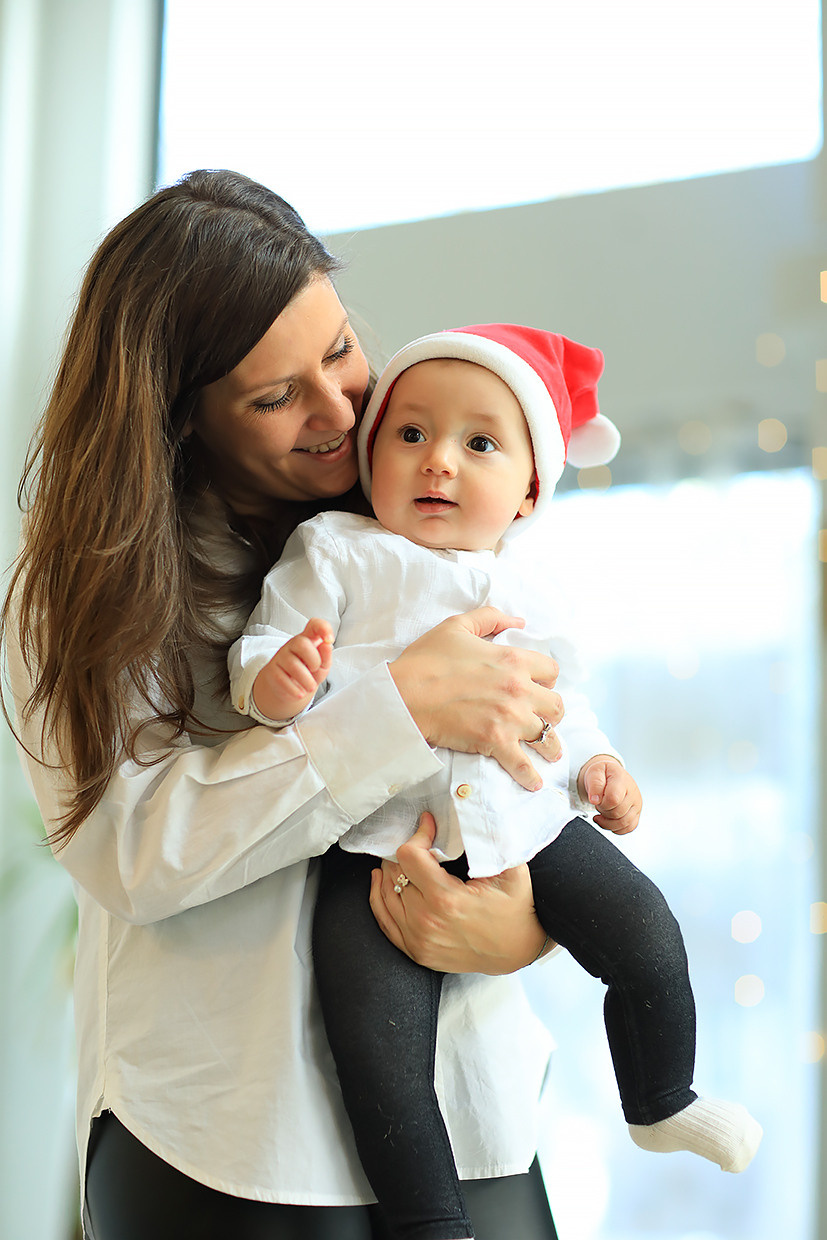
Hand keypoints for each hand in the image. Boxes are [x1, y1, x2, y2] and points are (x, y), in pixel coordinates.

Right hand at [251, 618, 332, 721]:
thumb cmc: (308, 672)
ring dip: (306, 680)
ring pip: (293, 665)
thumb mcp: (322, 665)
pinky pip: (282, 679)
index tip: (329, 640)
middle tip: (315, 669)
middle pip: (301, 643)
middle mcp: (293, 645)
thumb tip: (327, 645)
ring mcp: (280, 657)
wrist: (290, 688)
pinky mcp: (272, 671)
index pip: (314, 624)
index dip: (323, 628)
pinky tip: (299, 692)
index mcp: (308, 639)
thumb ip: (326, 656)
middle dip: (313, 660)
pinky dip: (295, 689)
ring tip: (310, 686)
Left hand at [369, 812, 554, 973]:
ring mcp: (419, 940)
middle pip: (395, 873)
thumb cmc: (517, 910)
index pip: (409, 856)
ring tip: (400, 857)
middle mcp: (426, 921)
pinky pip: (385, 921)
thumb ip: (492, 840)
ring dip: (390, 871)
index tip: (428, 825)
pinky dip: (379, 898)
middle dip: (406, 851)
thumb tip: (476, 808)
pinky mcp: (417, 951)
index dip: (417, 835)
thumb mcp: (512, 871)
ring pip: (385, 895)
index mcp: (446, 899)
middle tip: (419, 840)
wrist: (519, 951)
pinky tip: (381, 881)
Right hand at [388, 607, 563, 791]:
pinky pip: (522, 764)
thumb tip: (517, 621)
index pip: (551, 671)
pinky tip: (534, 782)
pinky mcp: (495, 742)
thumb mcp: (457, 627)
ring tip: (549, 752)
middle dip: (551, 712)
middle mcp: (519, 689)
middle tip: (543, 718)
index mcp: (513, 660)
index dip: (546, 679)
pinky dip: (530, 775)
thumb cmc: (426, 660)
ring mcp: (509, 717)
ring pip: (547, 736)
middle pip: (556, 705)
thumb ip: (490, 618)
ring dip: (549, 745)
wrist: (405, 694)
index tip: (539, 687)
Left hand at [577, 756, 641, 834]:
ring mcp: (636, 804)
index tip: (595, 799)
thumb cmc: (603, 773)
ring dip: (608, 822)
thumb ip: (594, 784)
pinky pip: (628, 828)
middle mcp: (633, 793)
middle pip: (617, 813)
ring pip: (624, 823)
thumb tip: (595, 800)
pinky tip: (608, 820)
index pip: (614, 799)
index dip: (601, 803)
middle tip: (599, 802)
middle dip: (603, 811)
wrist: (610, 775)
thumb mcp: (594, 771)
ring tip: (602, 811)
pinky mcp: (636, 814)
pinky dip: (615, 828)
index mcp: (622, 780)